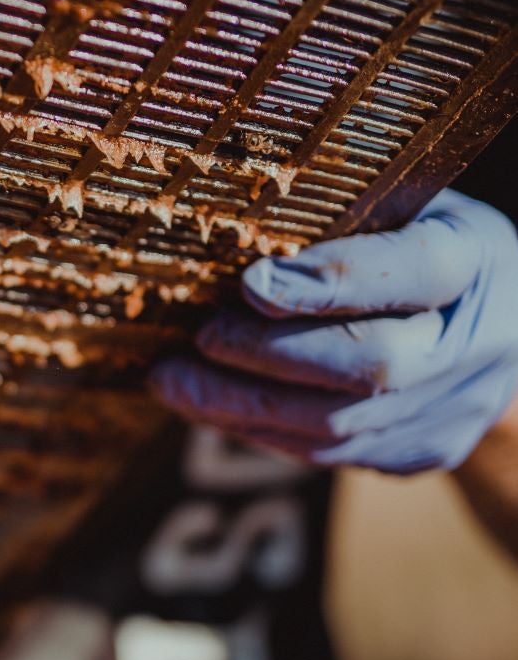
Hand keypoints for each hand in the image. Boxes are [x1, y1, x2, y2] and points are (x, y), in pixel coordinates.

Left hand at [150, 191, 517, 475]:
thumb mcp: (405, 205)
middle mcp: (479, 342)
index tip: (250, 282)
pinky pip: (333, 453)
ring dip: (244, 407)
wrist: (504, 327)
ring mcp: (456, 408)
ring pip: (341, 425)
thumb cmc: (425, 243)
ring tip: (175, 382)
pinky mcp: (424, 452)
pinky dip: (264, 430)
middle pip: (372, 365)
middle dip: (268, 357)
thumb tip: (241, 247)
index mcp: (478, 257)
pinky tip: (214, 406)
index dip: (332, 281)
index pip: (415, 269)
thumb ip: (346, 218)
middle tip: (195, 341)